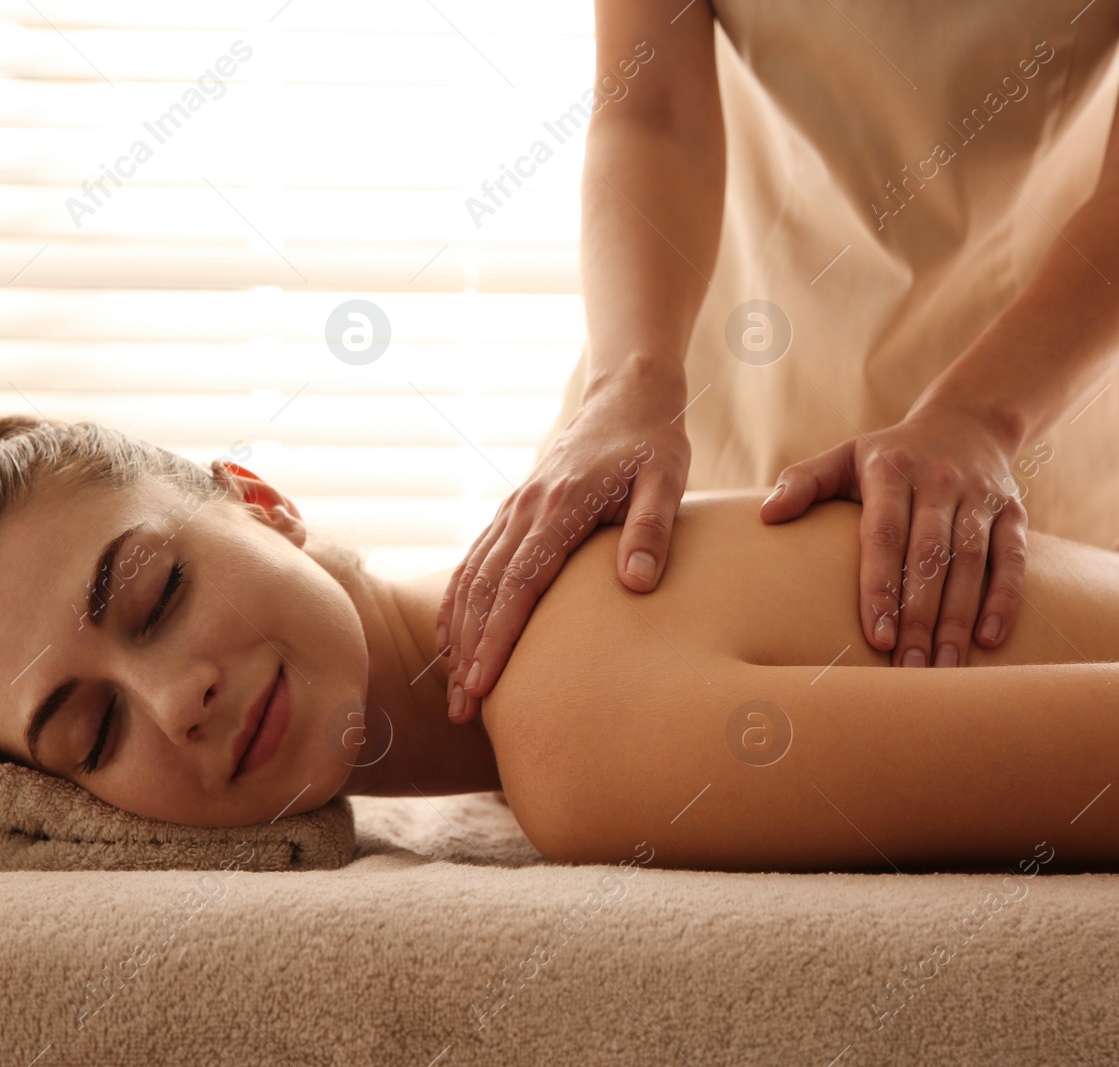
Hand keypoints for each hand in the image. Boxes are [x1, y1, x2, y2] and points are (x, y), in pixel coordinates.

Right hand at [438, 371, 691, 722]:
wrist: (626, 395)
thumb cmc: (654, 442)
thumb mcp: (667, 479)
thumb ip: (651, 530)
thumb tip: (636, 586)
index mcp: (559, 506)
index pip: (518, 584)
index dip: (498, 638)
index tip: (483, 684)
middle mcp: (525, 509)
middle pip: (484, 591)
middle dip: (469, 653)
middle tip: (462, 710)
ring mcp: (513, 509)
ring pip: (471, 579)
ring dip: (458, 636)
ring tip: (454, 691)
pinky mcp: (513, 512)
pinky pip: (474, 562)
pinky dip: (457, 604)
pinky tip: (452, 641)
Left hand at [758, 407, 1028, 666]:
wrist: (968, 420)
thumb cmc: (891, 454)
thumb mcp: (844, 456)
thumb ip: (803, 483)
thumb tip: (767, 517)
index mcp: (892, 471)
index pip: (884, 536)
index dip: (881, 588)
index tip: (876, 638)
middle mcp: (938, 481)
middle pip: (929, 557)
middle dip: (920, 617)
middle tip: (909, 670)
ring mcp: (979, 496)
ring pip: (971, 563)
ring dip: (958, 618)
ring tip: (944, 667)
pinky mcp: (1013, 510)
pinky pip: (1012, 557)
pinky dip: (1005, 597)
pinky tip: (987, 639)